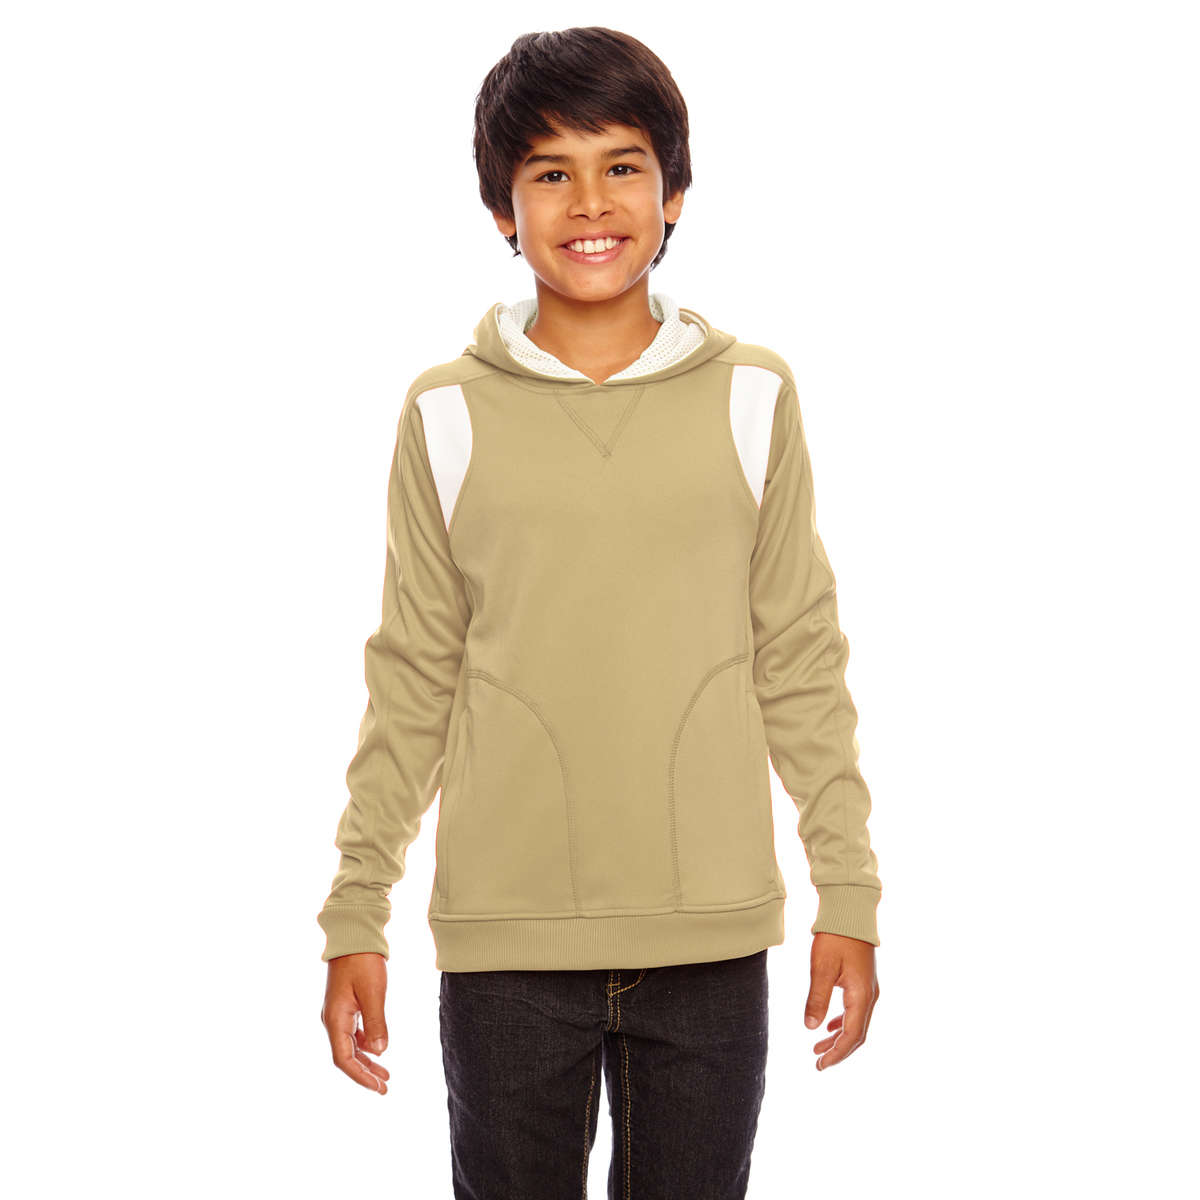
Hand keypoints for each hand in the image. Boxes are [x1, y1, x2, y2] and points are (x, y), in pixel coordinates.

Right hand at [321, 952, 391, 1093]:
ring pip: (350, 1045)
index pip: (344, 1059)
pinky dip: (364, 1043)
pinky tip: (376, 1048)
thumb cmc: (363, 961)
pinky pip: (352, 1032)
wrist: (353, 935)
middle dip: (364, 1073)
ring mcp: (337, 1012)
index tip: (379, 1087)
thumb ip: (376, 1023)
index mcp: (335, 1019)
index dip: (361, 1077)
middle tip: (385, 1087)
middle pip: (346, 1056)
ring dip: (366, 1060)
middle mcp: (332, 1019)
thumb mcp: (373, 992)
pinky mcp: (344, 1004)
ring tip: (385, 1073)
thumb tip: (380, 1052)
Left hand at [804, 932, 878, 1070]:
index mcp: (861, 996)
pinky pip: (855, 1010)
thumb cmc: (835, 938)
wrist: (850, 912)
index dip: (837, 1053)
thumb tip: (811, 1028)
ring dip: (839, 1037)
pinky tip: (830, 1026)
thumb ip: (817, 999)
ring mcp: (869, 989)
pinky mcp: (863, 981)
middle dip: (838, 1050)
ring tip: (818, 1048)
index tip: (820, 1065)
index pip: (852, 1035)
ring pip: (856, 1023)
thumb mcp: (822, 968)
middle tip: (818, 1062)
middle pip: (857, 1034)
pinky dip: (843, 1022)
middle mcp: (870, 996)